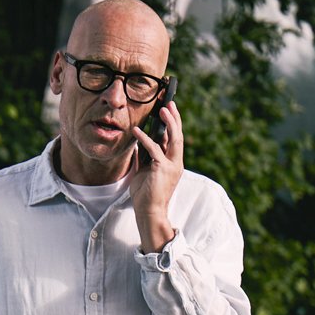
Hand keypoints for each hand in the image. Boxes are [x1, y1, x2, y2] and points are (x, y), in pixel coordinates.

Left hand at [130, 100, 183, 252]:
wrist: (149, 212)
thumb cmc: (146, 195)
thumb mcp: (144, 172)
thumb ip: (144, 157)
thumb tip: (139, 143)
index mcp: (173, 164)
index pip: (174, 140)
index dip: (173, 125)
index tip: (168, 111)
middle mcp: (176, 163)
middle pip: (178, 136)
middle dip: (175, 118)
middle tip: (169, 103)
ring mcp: (171, 166)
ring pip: (174, 139)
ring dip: (169, 122)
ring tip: (163, 108)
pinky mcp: (162, 168)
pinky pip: (154, 149)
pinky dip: (144, 139)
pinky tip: (136, 131)